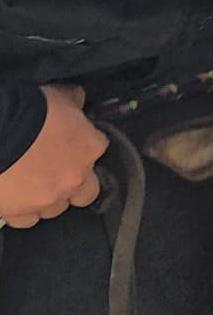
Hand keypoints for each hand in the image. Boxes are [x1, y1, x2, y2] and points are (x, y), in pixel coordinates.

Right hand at [1, 87, 105, 227]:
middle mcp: (75, 178)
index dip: (82, 146)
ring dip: (47, 198)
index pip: (97, 147)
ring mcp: (48, 199)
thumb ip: (71, 100)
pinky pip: (26, 219)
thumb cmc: (25, 111)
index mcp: (89, 147)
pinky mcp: (21, 213)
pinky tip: (13, 197)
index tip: (69, 143)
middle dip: (75, 184)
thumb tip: (76, 97)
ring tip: (29, 184)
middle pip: (86, 191)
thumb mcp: (55, 96)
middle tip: (56, 172)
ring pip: (55, 208)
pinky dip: (21, 210)